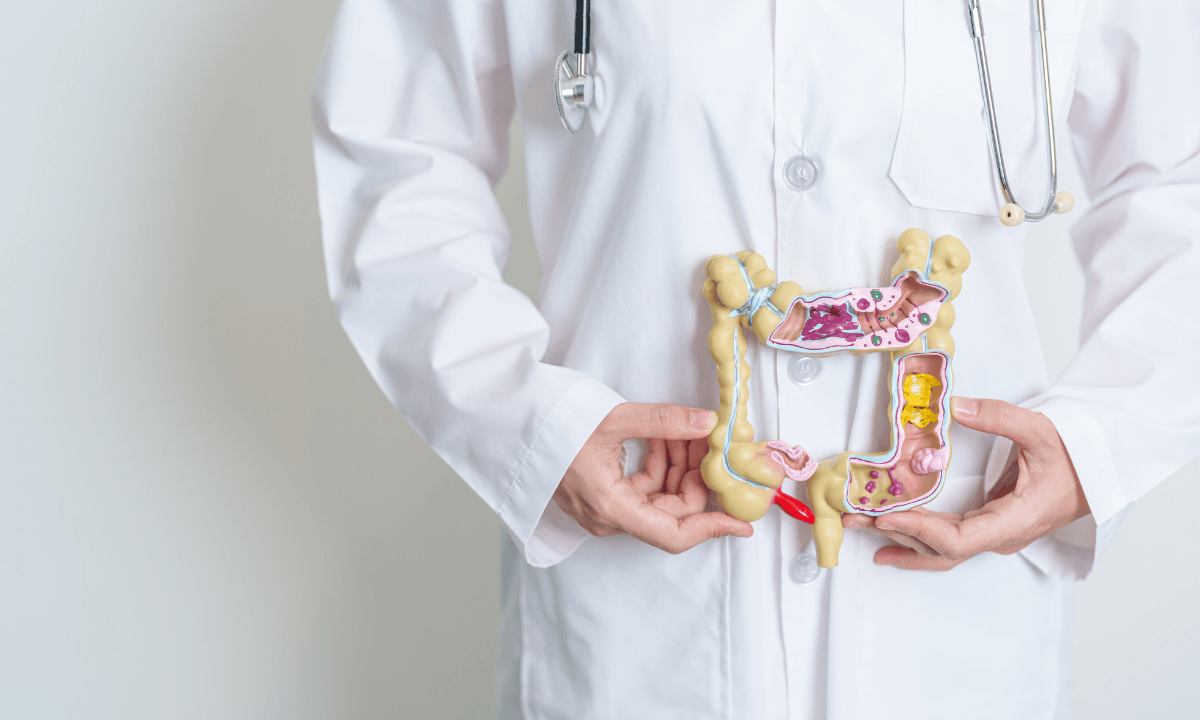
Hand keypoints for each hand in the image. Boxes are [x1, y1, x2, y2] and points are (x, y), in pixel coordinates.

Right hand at [555, 402, 753, 553]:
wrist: (514, 421)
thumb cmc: (552, 424)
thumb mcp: (613, 419)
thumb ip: (665, 421)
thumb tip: (707, 423)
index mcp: (610, 507)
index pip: (672, 534)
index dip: (711, 528)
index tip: (742, 521)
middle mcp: (608, 516)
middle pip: (671, 511)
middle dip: (696, 476)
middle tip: (712, 442)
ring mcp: (604, 507)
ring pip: (659, 496)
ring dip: (679, 464)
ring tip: (686, 429)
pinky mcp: (602, 493)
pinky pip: (643, 485)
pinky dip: (660, 461)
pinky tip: (666, 434)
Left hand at [842, 396, 1089, 570]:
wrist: (1100, 472)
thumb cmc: (1076, 455)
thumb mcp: (1042, 430)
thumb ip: (1000, 417)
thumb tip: (958, 406)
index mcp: (1014, 521)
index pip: (958, 539)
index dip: (920, 531)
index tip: (887, 517)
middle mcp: (1000, 536)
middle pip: (940, 549)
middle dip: (896, 535)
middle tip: (854, 520)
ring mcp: (994, 535)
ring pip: (942, 552)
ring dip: (901, 540)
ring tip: (861, 530)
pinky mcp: (989, 527)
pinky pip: (947, 543)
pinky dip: (916, 541)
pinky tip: (889, 542)